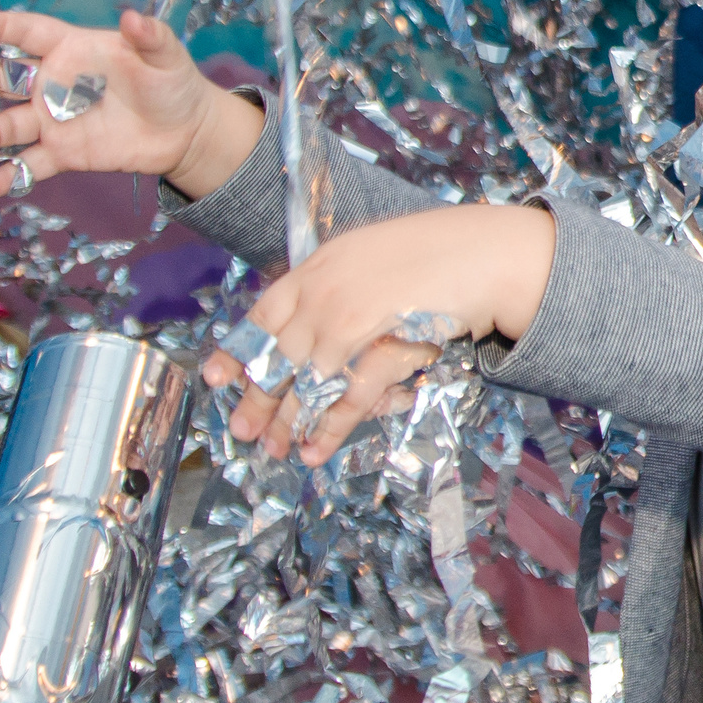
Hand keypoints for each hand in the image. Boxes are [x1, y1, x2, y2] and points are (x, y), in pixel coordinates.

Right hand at [0, 9, 262, 201]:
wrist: (185, 131)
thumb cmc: (171, 82)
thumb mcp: (166, 55)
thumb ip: (150, 36)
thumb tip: (134, 18)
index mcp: (73, 49)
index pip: (31, 32)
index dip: (4, 27)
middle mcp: (53, 82)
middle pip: (7, 78)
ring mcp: (54, 119)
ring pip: (12, 124)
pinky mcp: (63, 152)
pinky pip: (30, 164)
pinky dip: (8, 176)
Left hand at [211, 204, 554, 463]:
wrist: (488, 253)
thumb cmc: (437, 252)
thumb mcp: (368, 255)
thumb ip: (335, 281)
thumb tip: (311, 315)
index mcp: (320, 266)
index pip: (263, 313)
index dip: (237, 349)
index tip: (215, 378)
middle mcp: (326, 292)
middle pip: (278, 356)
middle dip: (257, 398)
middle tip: (242, 431)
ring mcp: (354, 321)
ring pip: (305, 382)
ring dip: (289, 421)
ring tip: (276, 449)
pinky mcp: (384, 348)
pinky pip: (348, 397)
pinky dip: (330, 427)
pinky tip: (315, 450)